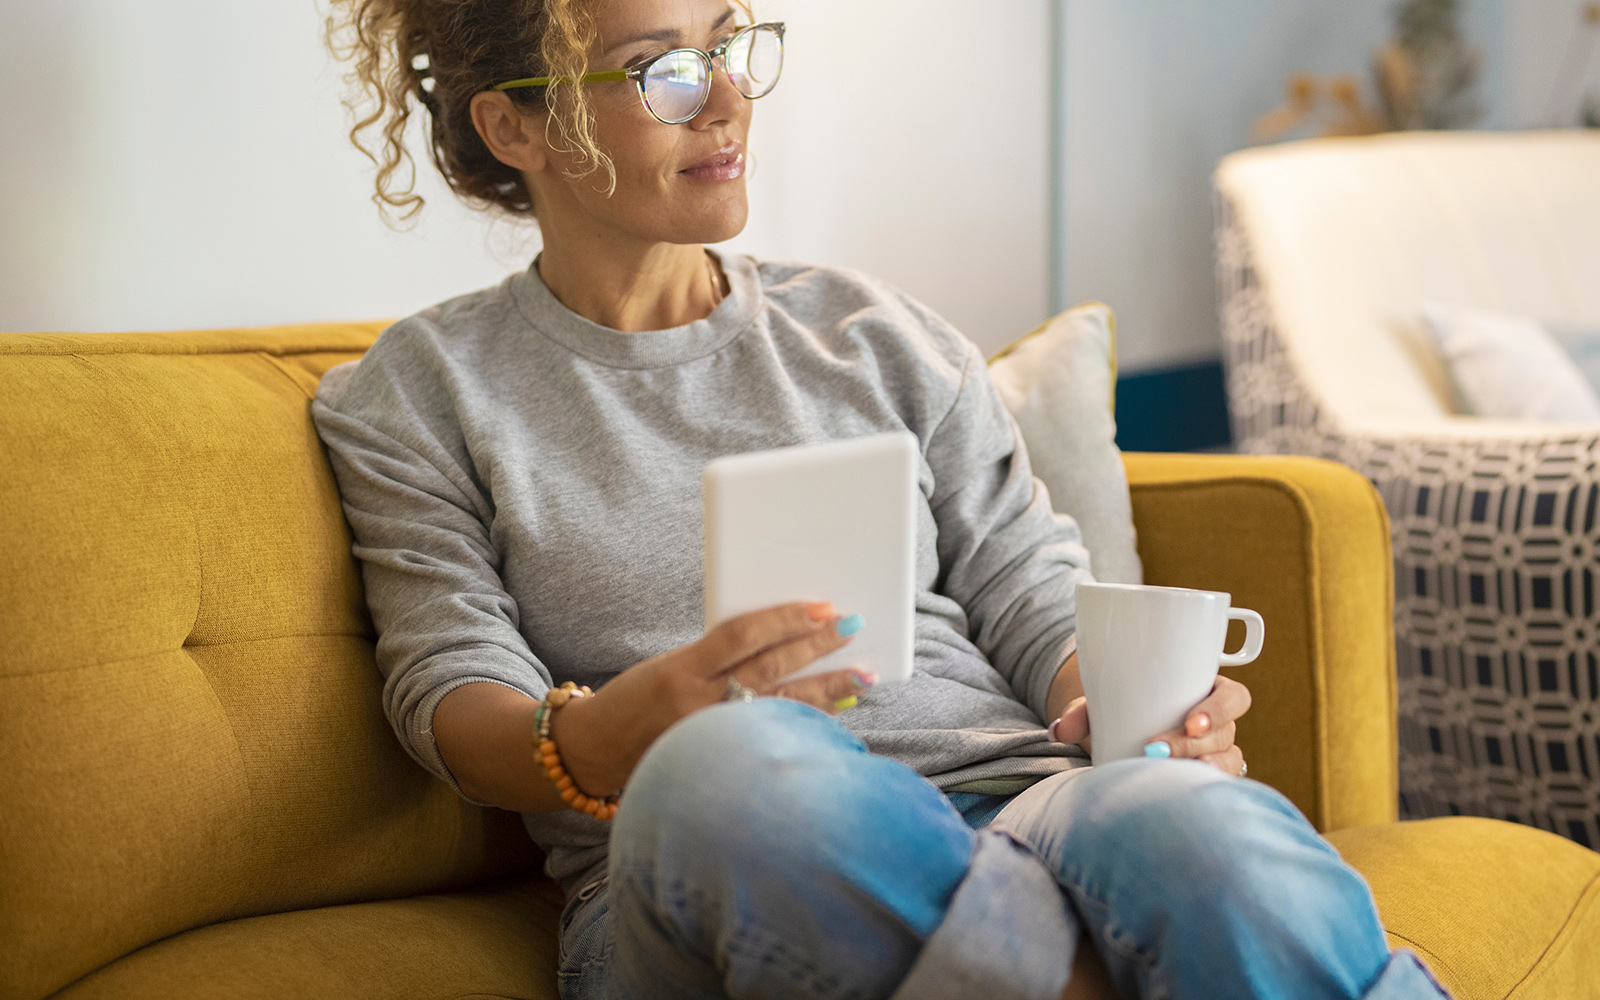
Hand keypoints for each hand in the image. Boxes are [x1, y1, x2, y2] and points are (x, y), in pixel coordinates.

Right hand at [553, 601, 873, 795]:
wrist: (592, 752)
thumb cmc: (635, 700)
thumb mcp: (669, 665)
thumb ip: (717, 656)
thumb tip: (782, 640)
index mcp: (681, 669)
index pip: (741, 635)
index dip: (784, 619)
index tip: (821, 607)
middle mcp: (696, 704)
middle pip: (770, 669)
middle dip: (817, 648)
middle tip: (853, 627)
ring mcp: (710, 737)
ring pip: (781, 707)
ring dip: (827, 690)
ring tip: (862, 676)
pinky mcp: (719, 761)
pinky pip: (773, 736)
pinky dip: (808, 723)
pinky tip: (836, 713)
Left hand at [1047, 674, 1253, 776]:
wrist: (1124, 738)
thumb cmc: (1125, 712)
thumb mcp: (1104, 705)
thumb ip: (1081, 714)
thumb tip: (1059, 730)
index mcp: (1206, 694)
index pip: (1233, 698)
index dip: (1219, 709)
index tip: (1190, 723)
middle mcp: (1219, 726)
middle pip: (1226, 735)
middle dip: (1195, 745)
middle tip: (1158, 749)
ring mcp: (1217, 756)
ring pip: (1224, 764)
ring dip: (1198, 770)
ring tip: (1168, 774)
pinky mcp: (1207, 781)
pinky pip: (1216, 789)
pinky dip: (1200, 792)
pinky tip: (1180, 796)